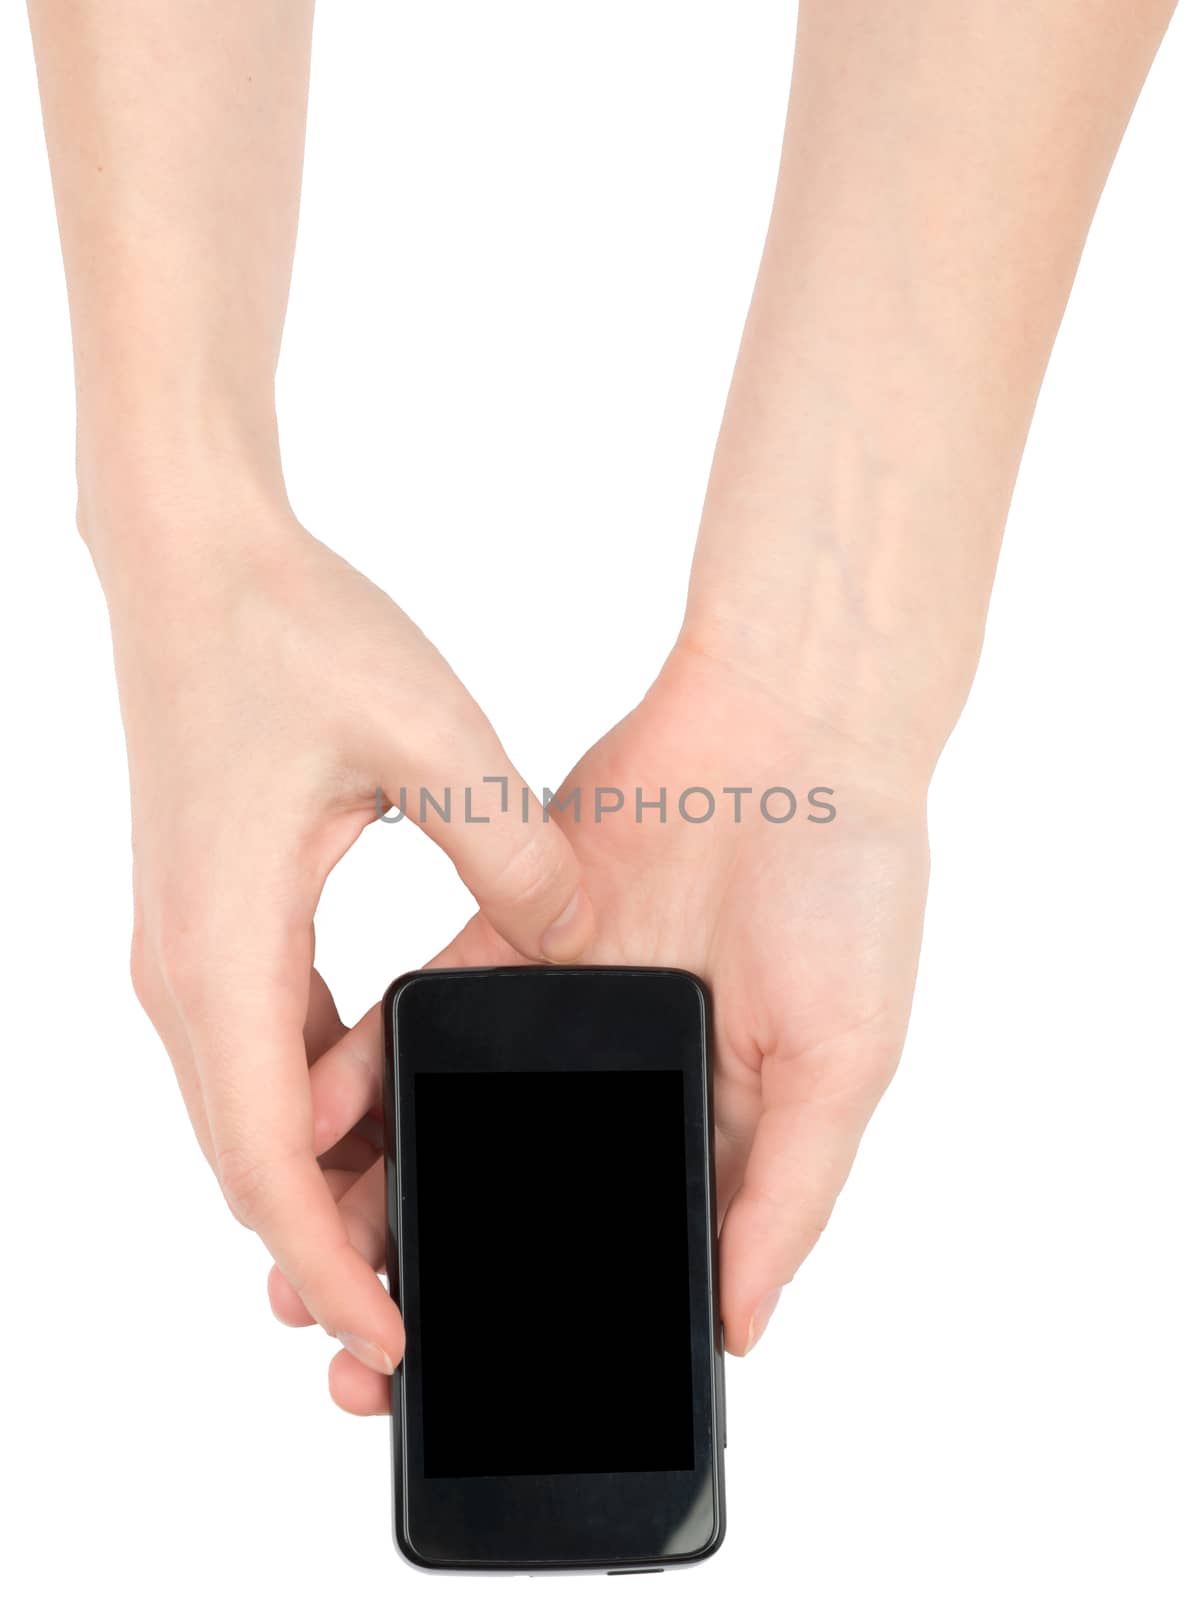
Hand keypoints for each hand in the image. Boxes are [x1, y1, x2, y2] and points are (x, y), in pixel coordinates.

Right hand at [101, 501, 593, 1373]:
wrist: (191, 558)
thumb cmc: (287, 632)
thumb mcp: (432, 738)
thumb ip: (514, 854)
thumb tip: (577, 943)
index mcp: (225, 951)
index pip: (269, 1165)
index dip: (326, 1265)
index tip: (395, 1337)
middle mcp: (186, 973)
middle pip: (251, 1162)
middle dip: (321, 1248)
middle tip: (418, 1310)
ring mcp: (187, 948)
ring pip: (252, 1110)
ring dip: (318, 1176)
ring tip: (411, 1221)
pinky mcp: (210, 919)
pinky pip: (263, 1042)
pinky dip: (318, 1096)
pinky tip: (392, 1091)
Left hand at [272, 638, 928, 1410]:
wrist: (788, 734)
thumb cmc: (848, 896)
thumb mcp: (842, 1066)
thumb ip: (786, 1197)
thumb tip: (739, 1329)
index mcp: (709, 1129)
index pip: (616, 1250)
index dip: (547, 1322)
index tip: (469, 1390)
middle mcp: (622, 1083)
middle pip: (512, 1198)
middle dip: (439, 1269)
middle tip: (354, 1357)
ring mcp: (556, 1018)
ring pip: (449, 1124)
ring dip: (382, 1189)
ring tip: (305, 1264)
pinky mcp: (504, 943)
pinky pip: (418, 1020)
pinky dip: (363, 1074)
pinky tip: (314, 1125)